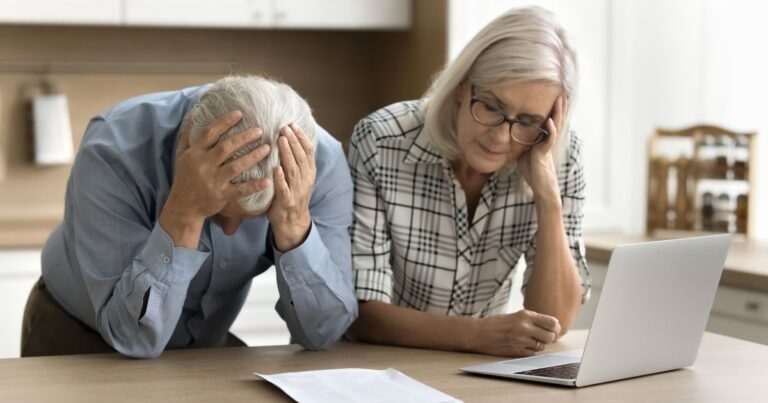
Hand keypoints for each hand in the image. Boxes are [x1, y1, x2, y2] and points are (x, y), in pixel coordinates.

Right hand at [159, 110, 270, 247]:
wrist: (183, 206)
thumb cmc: (184, 178)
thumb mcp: (181, 156)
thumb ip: (186, 136)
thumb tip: (191, 116)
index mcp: (195, 153)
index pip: (210, 133)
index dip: (224, 122)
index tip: (240, 113)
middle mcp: (204, 165)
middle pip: (226, 147)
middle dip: (244, 137)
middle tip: (260, 130)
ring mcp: (213, 180)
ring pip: (235, 166)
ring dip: (252, 156)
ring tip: (267, 148)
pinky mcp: (221, 195)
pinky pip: (240, 190)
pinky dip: (254, 186)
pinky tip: (267, 180)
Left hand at [266, 123, 315, 251]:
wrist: (292, 223)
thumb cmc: (291, 195)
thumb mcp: (298, 177)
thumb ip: (295, 161)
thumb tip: (288, 138)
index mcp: (309, 173)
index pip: (308, 151)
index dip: (302, 137)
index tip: (293, 124)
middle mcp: (305, 180)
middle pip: (301, 157)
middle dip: (294, 141)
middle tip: (285, 127)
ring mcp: (297, 191)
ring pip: (294, 170)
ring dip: (288, 154)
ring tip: (281, 140)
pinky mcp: (286, 202)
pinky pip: (284, 189)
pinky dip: (280, 178)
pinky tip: (275, 168)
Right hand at [470, 309, 560, 356]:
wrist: (479, 333)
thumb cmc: (496, 323)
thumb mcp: (515, 315)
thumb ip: (532, 319)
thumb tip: (551, 326)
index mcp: (525, 315)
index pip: (552, 322)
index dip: (555, 327)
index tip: (553, 329)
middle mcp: (525, 327)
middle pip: (550, 336)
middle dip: (549, 337)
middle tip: (543, 337)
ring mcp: (521, 340)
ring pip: (542, 346)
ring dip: (539, 345)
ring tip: (530, 341)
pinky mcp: (516, 351)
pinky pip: (533, 353)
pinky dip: (532, 351)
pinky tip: (524, 346)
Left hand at [517, 96, 563, 202]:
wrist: (540, 187)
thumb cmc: (532, 170)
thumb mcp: (523, 151)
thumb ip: (520, 141)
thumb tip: (509, 133)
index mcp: (543, 138)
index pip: (549, 118)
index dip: (551, 107)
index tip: (552, 93)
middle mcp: (548, 139)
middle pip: (555, 119)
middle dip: (557, 105)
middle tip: (560, 90)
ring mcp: (547, 146)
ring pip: (555, 126)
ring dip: (557, 113)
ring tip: (559, 100)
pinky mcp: (544, 154)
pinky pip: (549, 140)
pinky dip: (550, 130)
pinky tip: (549, 122)